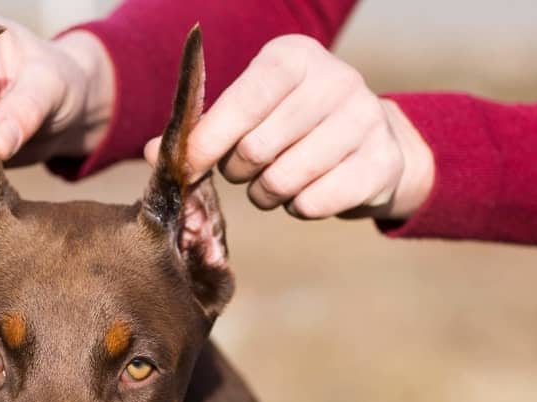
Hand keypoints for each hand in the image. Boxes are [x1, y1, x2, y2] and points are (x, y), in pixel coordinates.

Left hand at [146, 35, 433, 220]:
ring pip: (283, 181)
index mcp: (295, 57)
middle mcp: (336, 79)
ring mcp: (365, 119)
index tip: (187, 166)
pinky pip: (314, 204)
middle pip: (257, 149)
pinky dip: (299, 208)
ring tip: (275, 181)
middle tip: (246, 170)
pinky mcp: (380, 163)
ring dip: (266, 194)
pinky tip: (306, 193)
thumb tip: (156, 152)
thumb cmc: (292, 125)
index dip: (209, 140)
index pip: (243, 101)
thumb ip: (203, 132)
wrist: (371, 142)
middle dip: (239, 171)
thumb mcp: (249, 114)